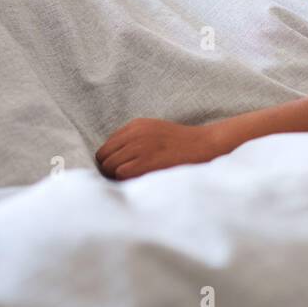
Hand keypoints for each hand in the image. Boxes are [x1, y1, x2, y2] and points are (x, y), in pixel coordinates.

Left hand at [96, 118, 230, 179]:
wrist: (204, 145)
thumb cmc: (180, 143)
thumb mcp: (154, 131)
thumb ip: (133, 139)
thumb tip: (111, 160)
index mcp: (135, 125)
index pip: (107, 145)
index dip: (110, 159)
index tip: (119, 169)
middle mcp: (134, 133)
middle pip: (103, 156)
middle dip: (109, 168)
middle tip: (123, 179)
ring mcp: (139, 146)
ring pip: (109, 165)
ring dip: (116, 176)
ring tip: (131, 181)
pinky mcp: (146, 162)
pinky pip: (121, 173)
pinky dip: (125, 180)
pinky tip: (138, 181)